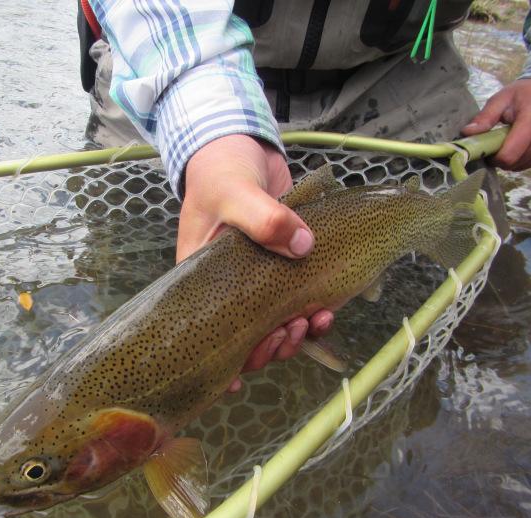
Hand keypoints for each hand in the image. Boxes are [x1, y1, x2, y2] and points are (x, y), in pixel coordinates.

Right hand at [179, 134, 333, 390]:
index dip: (232, 355)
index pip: (213, 333)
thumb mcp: (235, 193)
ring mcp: (259, 283)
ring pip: (275, 327)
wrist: (242, 149)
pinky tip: (327, 309)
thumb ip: (264, 218)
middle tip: (292, 327)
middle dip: (272, 345)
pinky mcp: (286, 270)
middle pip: (247, 339)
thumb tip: (303, 247)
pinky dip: (314, 313)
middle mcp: (230, 290)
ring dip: (295, 334)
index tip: (255, 354)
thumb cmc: (221, 174)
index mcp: (204, 283)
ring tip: (313, 318)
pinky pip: (299, 303)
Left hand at [461, 79, 530, 169]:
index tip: (490, 150)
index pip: (509, 156)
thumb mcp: (504, 98)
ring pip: (527, 166)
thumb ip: (485, 117)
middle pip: (516, 163)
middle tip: (503, 142)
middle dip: (504, 157)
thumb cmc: (530, 93)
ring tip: (519, 140)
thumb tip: (467, 133)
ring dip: (517, 159)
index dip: (494, 157)